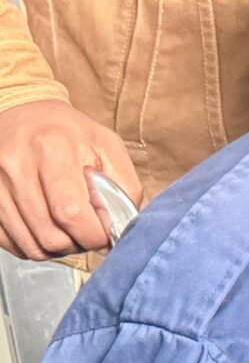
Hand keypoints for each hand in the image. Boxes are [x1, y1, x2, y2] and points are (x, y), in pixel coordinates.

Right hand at [0, 99, 141, 258]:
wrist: (24, 114)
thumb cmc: (70, 134)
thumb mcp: (107, 147)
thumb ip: (123, 186)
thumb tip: (120, 227)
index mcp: (53, 150)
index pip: (71, 214)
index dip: (93, 235)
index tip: (104, 234)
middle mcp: (17, 166)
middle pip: (50, 235)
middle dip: (77, 245)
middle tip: (87, 233)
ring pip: (30, 244)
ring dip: (56, 249)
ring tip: (68, 231)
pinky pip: (9, 242)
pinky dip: (32, 245)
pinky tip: (46, 229)